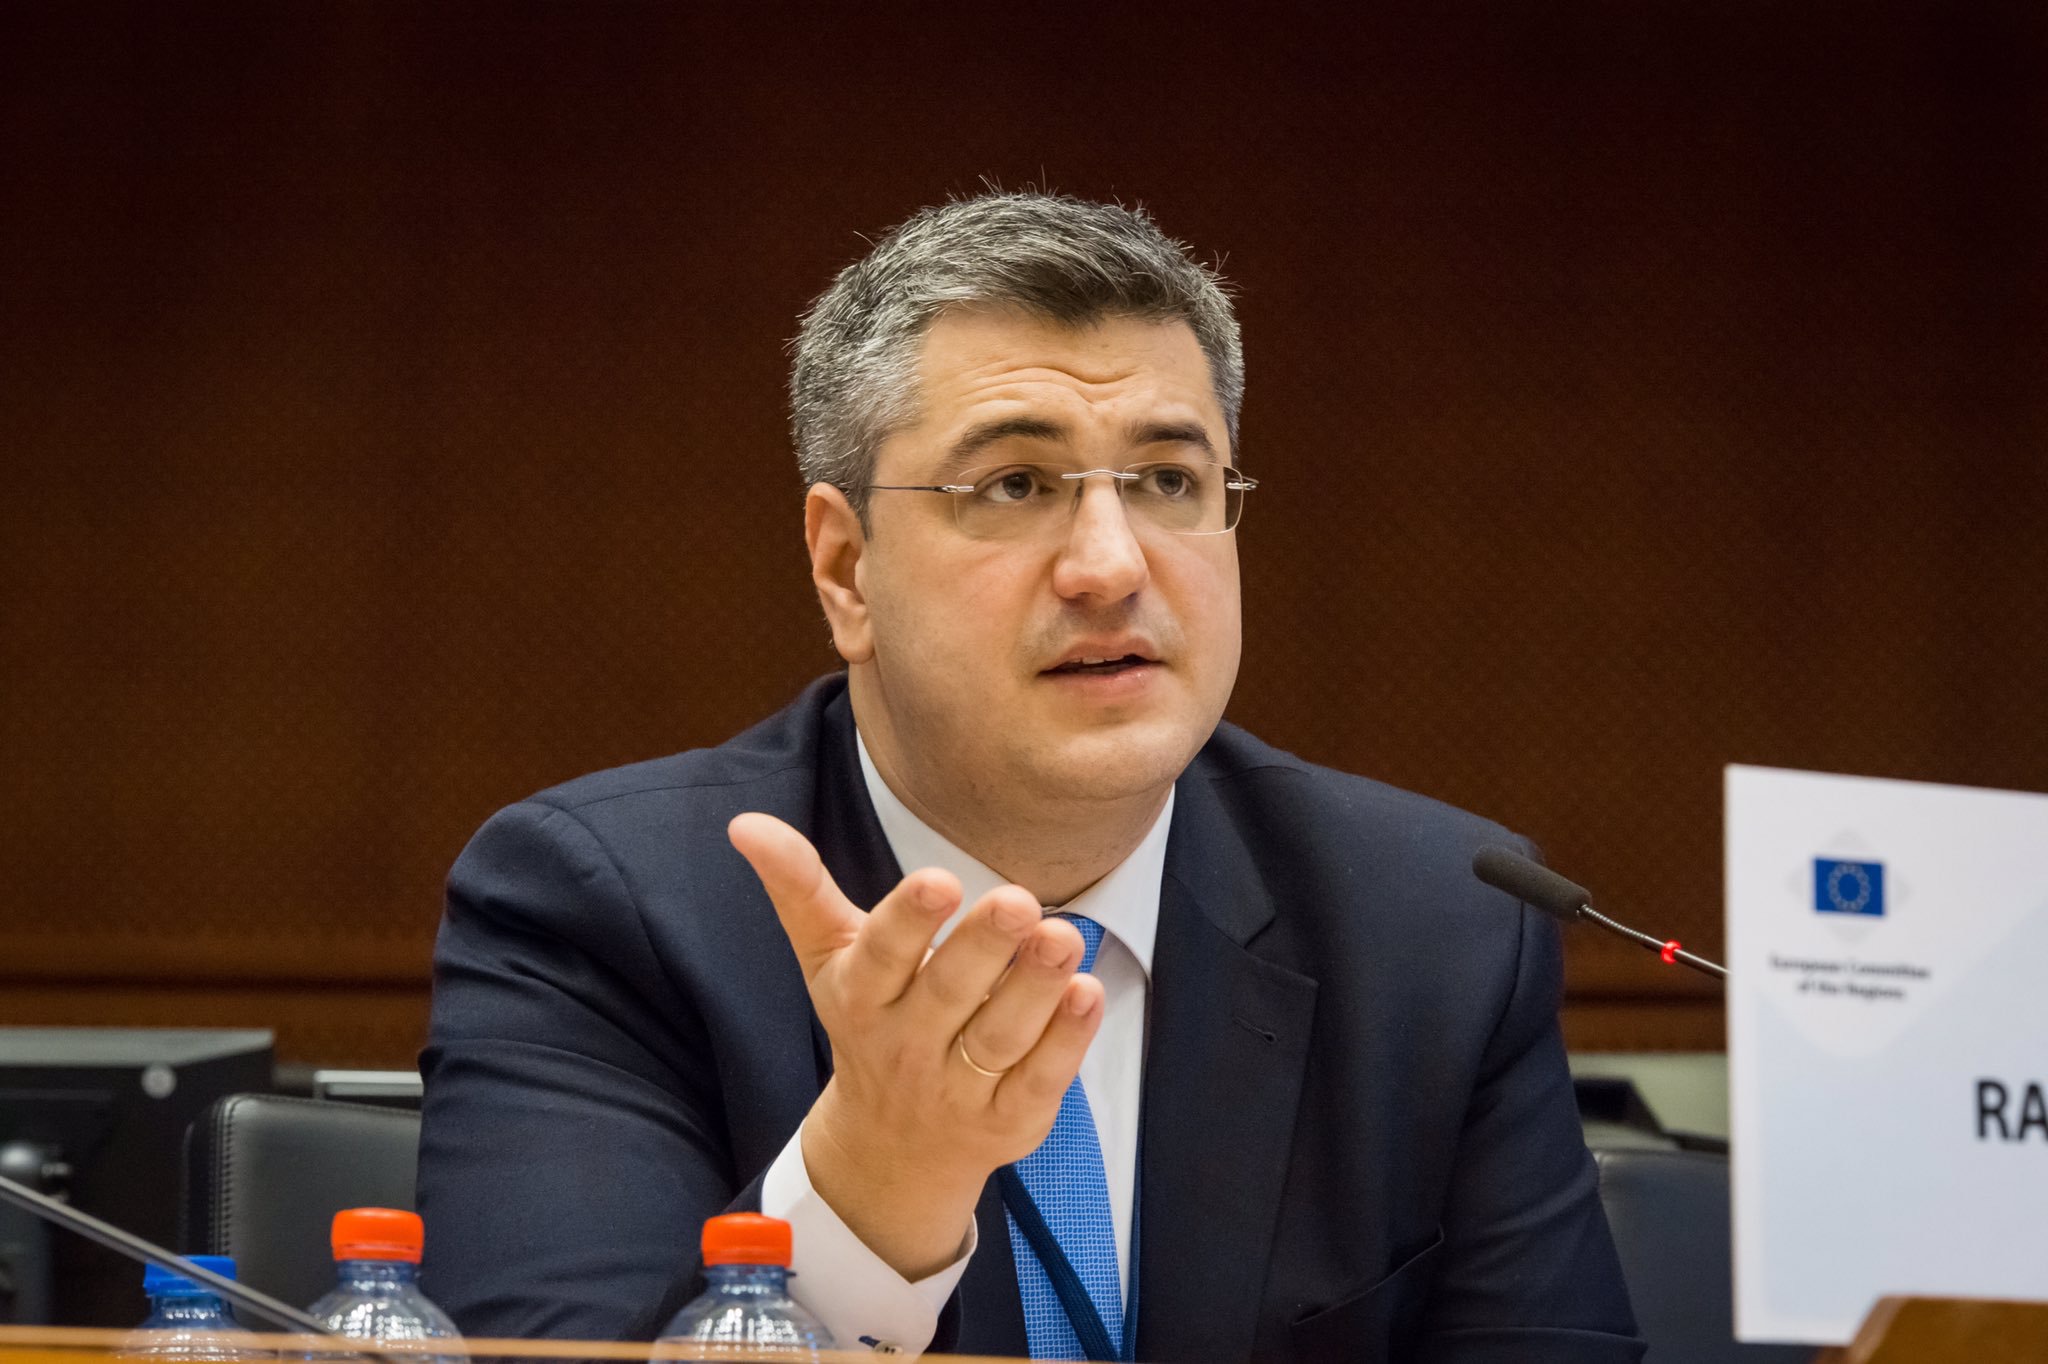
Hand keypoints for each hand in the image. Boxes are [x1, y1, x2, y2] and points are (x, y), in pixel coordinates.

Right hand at [728, 812, 1103, 1279]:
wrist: (891, 1150)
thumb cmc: (871, 1023)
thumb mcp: (828, 958)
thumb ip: (799, 888)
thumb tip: (745, 823)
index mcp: (861, 996)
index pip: (882, 956)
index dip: (909, 920)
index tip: (940, 880)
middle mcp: (907, 1043)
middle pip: (948, 993)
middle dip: (983, 947)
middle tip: (1018, 901)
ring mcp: (959, 1086)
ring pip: (1000, 1036)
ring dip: (1035, 987)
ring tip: (1064, 938)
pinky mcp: (1009, 1118)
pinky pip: (1039, 1079)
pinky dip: (1066, 1040)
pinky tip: (1088, 994)